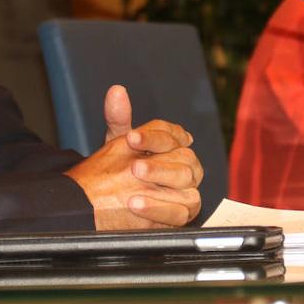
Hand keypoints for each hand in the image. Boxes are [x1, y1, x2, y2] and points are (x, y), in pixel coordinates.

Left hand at [65, 85, 203, 228]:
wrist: (118, 199)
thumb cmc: (122, 166)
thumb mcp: (119, 143)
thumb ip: (119, 118)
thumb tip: (116, 90)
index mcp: (175, 144)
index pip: (172, 134)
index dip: (152, 136)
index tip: (130, 138)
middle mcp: (187, 165)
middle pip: (184, 158)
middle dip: (158, 162)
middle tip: (134, 166)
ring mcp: (188, 189)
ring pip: (186, 182)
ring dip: (160, 182)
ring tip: (133, 187)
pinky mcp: (183, 213)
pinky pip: (180, 212)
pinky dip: (158, 208)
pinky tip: (136, 206)